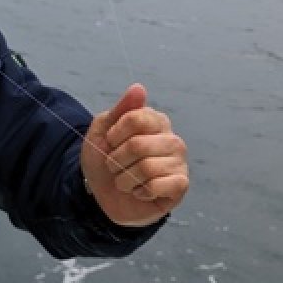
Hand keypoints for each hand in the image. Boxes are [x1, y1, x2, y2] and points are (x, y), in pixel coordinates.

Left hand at [81, 83, 188, 227]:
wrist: (102, 194)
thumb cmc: (105, 160)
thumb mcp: (102, 132)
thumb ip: (120, 110)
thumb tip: (139, 88)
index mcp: (155, 121)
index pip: (135, 118)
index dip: (114, 134)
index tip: (110, 143)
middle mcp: (172, 139)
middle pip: (138, 145)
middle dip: (117, 160)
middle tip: (116, 166)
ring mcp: (179, 163)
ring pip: (147, 167)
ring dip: (125, 179)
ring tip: (126, 180)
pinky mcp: (180, 185)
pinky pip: (159, 185)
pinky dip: (141, 191)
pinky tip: (141, 192)